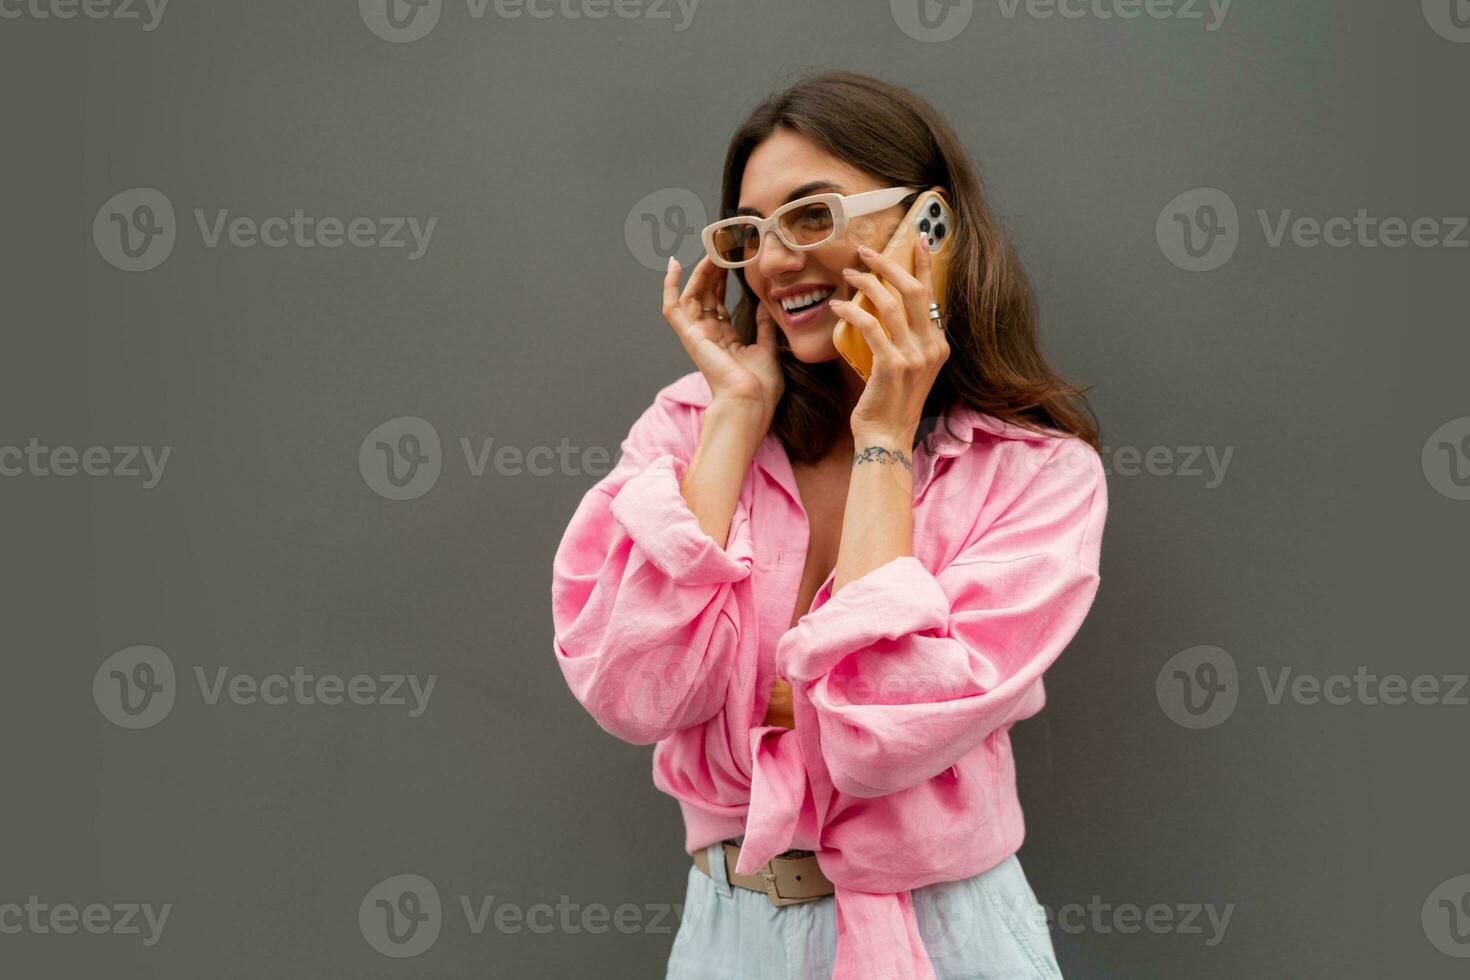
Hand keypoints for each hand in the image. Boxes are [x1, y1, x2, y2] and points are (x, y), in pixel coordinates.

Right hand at [662, 255, 783, 419]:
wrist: (751, 401)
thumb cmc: (760, 386)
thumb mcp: (768, 348)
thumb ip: (763, 326)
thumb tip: (764, 305)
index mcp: (725, 340)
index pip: (719, 304)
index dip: (723, 281)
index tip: (732, 260)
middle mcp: (708, 336)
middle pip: (705, 296)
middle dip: (712, 271)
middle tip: (722, 248)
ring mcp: (697, 335)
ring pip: (691, 296)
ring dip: (700, 273)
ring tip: (711, 252)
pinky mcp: (689, 335)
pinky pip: (672, 307)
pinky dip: (670, 286)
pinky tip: (674, 265)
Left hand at [828, 240, 948, 441]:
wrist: (887, 436)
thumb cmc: (891, 402)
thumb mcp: (910, 368)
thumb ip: (909, 340)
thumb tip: (890, 308)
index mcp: (938, 345)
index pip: (932, 295)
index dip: (924, 265)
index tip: (917, 239)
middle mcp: (931, 347)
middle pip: (914, 291)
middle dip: (890, 264)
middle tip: (866, 250)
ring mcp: (913, 357)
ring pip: (890, 304)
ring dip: (866, 283)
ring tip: (847, 273)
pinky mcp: (891, 365)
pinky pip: (870, 326)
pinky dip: (851, 311)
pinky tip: (837, 306)